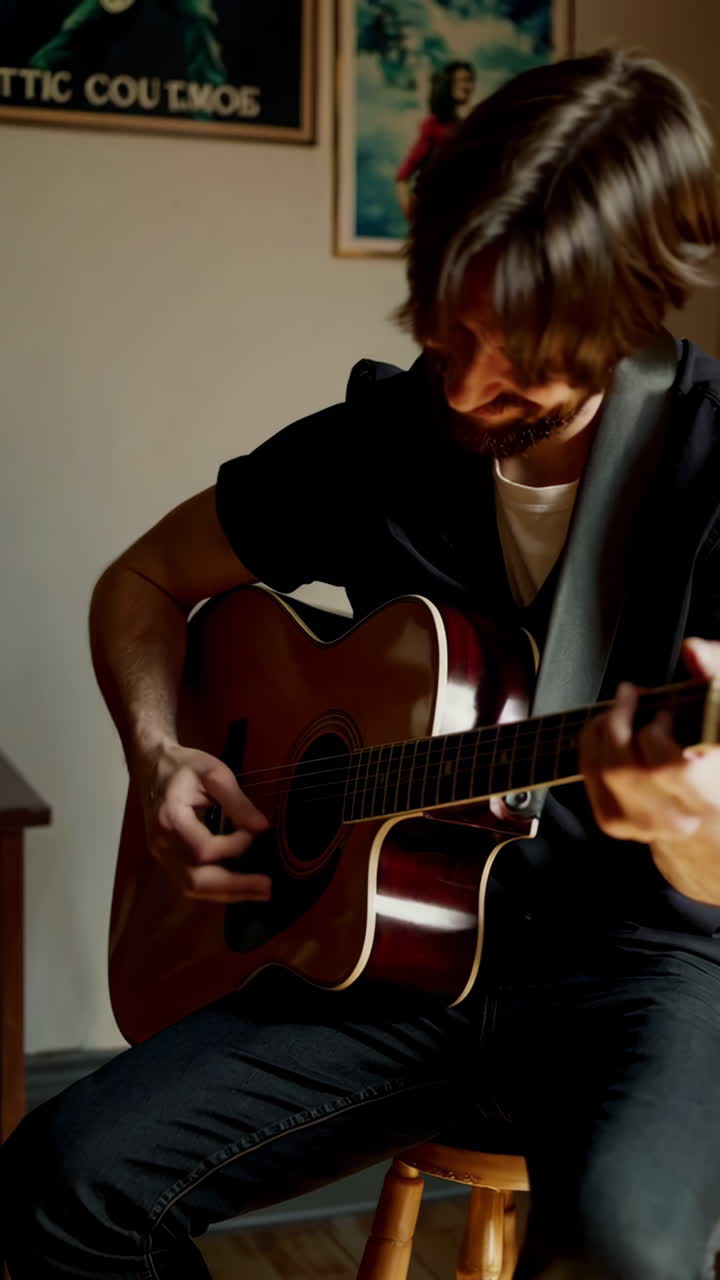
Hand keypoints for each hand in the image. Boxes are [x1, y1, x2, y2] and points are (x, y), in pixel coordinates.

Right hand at [138, 742, 271, 902]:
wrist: (152, 766)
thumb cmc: (183, 767)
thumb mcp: (214, 773)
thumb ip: (238, 802)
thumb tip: (262, 828)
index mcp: (170, 818)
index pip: (204, 849)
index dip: (233, 846)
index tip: (254, 833)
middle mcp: (161, 843)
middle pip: (194, 880)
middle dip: (233, 887)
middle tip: (267, 888)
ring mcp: (161, 854)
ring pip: (190, 887)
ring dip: (226, 893)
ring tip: (258, 892)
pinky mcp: (166, 858)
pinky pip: (188, 882)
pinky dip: (214, 888)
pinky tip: (238, 886)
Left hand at [579, 637, 719, 843]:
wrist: (709, 813)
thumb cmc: (715, 755)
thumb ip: (716, 675)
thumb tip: (694, 649)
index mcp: (712, 795)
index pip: (674, 770)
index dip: (657, 734)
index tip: (663, 713)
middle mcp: (681, 819)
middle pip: (628, 769)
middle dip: (622, 722)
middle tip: (633, 700)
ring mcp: (645, 825)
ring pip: (605, 771)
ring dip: (604, 728)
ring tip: (621, 711)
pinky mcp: (617, 822)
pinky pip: (590, 776)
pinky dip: (593, 743)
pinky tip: (611, 731)